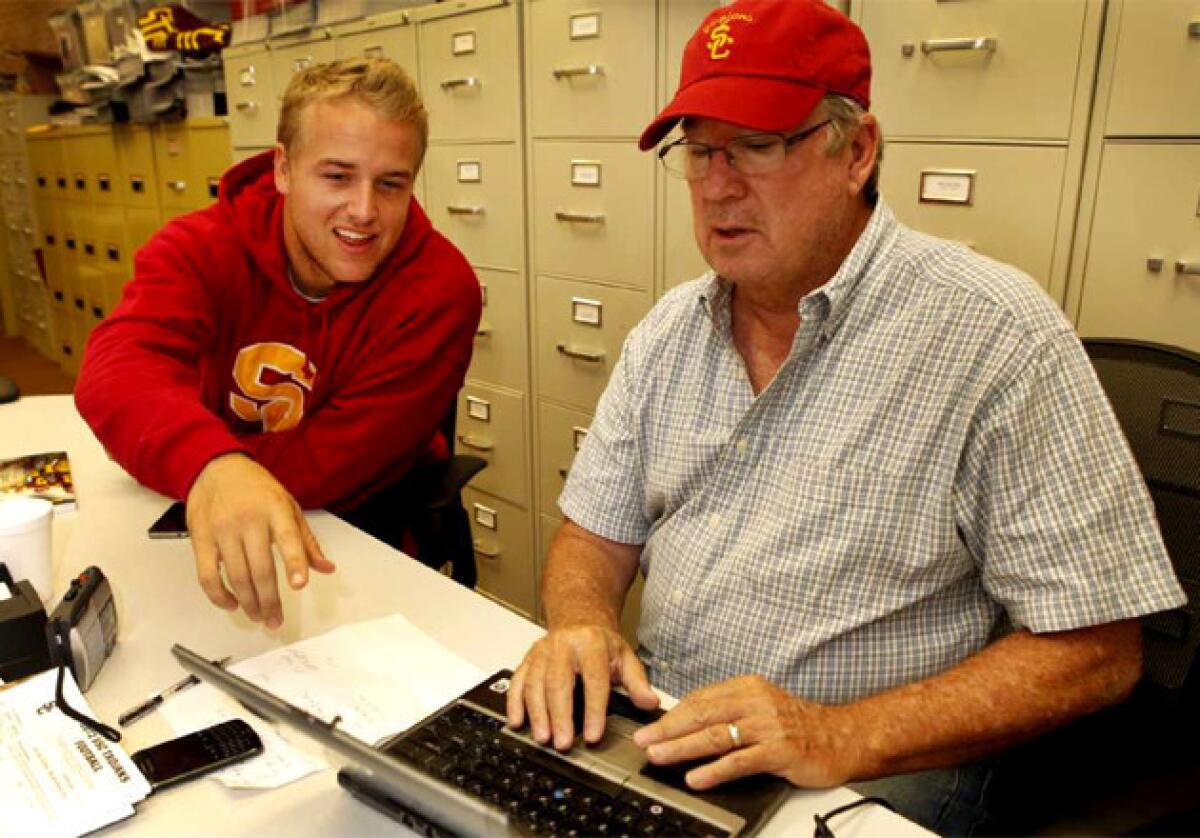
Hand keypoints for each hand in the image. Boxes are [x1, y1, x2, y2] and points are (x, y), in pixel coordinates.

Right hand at [186, 453, 335, 627]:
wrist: (215, 468)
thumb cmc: (255, 488)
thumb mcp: (289, 506)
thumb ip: (306, 541)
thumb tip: (326, 568)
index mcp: (276, 510)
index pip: (288, 538)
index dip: (295, 563)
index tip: (299, 585)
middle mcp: (249, 520)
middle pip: (260, 568)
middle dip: (270, 600)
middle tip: (275, 620)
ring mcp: (223, 530)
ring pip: (236, 576)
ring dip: (248, 603)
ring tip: (258, 616)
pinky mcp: (201, 539)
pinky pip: (207, 576)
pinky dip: (219, 596)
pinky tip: (231, 604)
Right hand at [506, 625, 659, 749]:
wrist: (578, 618)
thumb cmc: (600, 643)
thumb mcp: (625, 657)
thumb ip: (637, 682)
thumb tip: (650, 702)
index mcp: (591, 645)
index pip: (594, 680)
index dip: (594, 710)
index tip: (593, 735)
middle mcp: (563, 646)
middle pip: (559, 683)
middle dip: (560, 716)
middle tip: (563, 743)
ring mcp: (543, 652)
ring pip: (535, 683)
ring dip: (537, 713)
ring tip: (543, 738)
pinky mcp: (528, 659)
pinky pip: (518, 681)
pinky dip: (515, 703)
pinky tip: (518, 722)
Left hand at [633, 675, 865, 790]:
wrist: (843, 737)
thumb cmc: (799, 725)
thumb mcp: (761, 707)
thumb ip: (729, 711)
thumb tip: (688, 723)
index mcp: (747, 688)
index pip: (700, 699)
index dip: (672, 714)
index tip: (650, 726)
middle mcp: (755, 703)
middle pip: (702, 715)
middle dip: (668, 729)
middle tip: (644, 741)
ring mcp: (767, 726)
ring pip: (716, 737)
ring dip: (683, 748)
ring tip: (660, 756)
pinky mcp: (779, 751)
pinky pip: (740, 761)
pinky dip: (715, 770)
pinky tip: (697, 778)